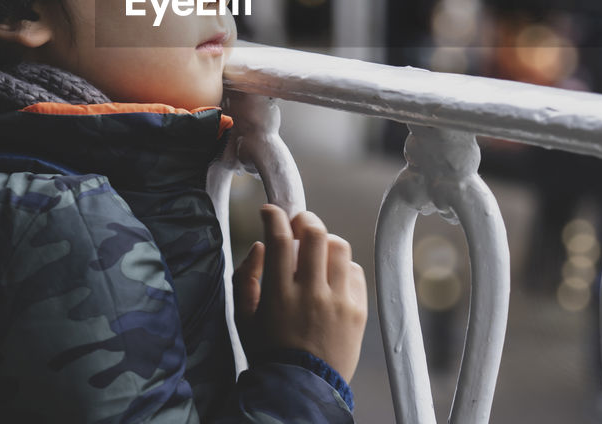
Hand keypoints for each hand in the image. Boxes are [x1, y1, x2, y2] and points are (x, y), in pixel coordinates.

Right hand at [232, 204, 366, 382]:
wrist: (302, 390)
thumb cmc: (268, 352)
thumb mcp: (243, 319)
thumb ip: (245, 278)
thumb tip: (261, 246)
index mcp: (279, 295)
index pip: (279, 239)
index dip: (274, 216)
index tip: (270, 211)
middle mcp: (311, 295)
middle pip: (315, 234)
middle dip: (305, 219)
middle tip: (298, 223)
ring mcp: (338, 303)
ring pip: (339, 247)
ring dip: (325, 242)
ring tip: (316, 251)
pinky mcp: (358, 312)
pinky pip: (355, 271)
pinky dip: (342, 267)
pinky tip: (331, 277)